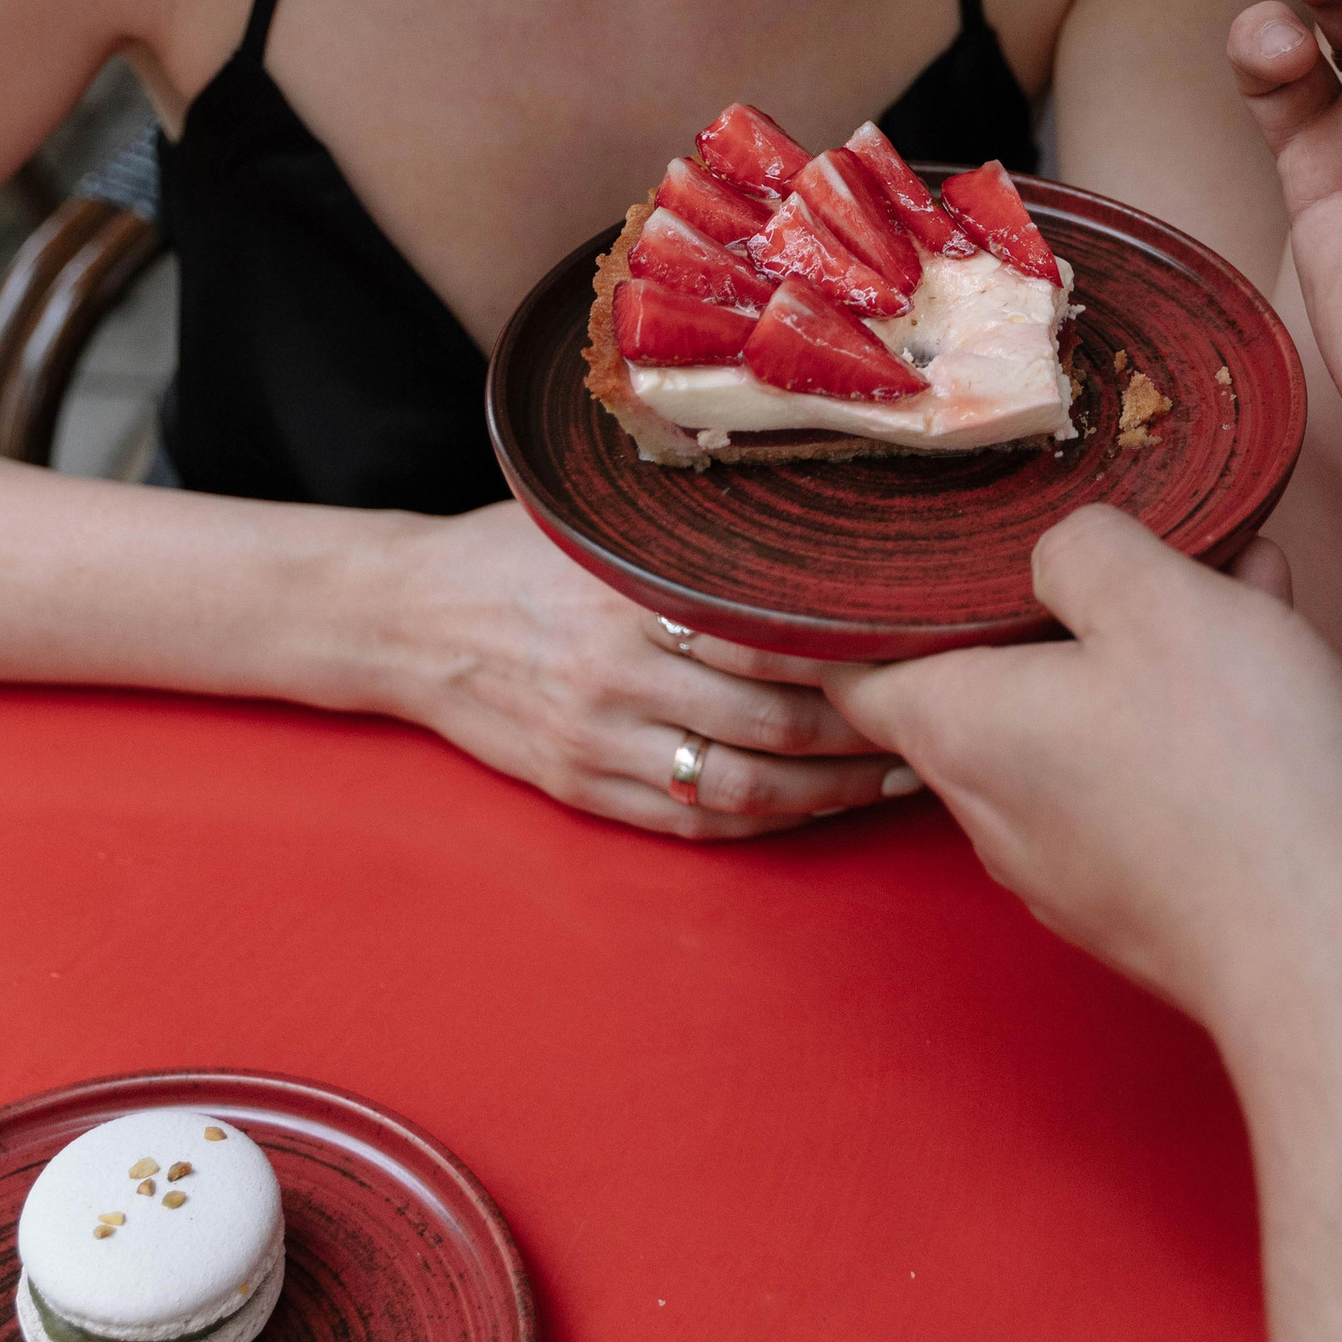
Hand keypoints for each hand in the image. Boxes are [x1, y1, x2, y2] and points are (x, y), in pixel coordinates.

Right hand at [376, 499, 913, 836]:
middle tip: (936, 716)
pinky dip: (766, 825)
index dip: (854, 653)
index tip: (919, 644)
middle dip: (866, 729)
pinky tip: (816, 807)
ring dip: (832, 791)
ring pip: (743, 789)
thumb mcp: (596, 524)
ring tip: (896, 772)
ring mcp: (598, 742)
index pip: (770, 637)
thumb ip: (683, 534)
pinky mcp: (582, 789)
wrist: (405, 617)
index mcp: (630, 598)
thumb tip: (801, 515)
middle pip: (774, 722)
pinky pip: (692, 823)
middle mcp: (618, 676)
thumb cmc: (513, 552)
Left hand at [825, 509, 1341, 1059]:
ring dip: (1143, 649)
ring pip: (1082, 721)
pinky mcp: (1148, 892)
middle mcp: (996, 809)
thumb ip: (1084, 548)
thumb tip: (1058, 556)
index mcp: (963, 730)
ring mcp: (1070, 864)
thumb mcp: (1159, 601)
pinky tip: (1267, 647)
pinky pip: (1145, 775)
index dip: (859, 607)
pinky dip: (1191, 713)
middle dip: (1049, 607)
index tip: (884, 554)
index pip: (854, 669)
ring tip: (1231, 578)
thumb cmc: (1238, 773)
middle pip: (985, 682)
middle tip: (1115, 543)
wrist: (1335, 954)